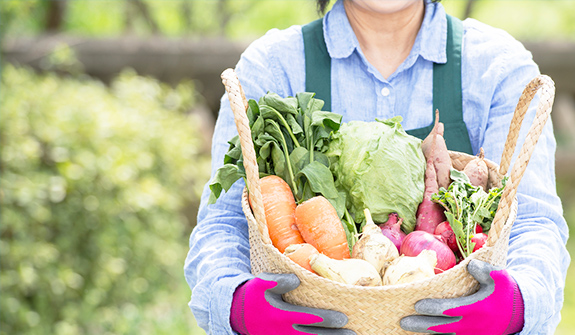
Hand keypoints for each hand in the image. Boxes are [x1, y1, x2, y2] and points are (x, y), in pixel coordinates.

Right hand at [230, 272, 354, 334]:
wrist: (236, 314)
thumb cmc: (253, 295)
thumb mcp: (260, 283)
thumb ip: (278, 280)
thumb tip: (296, 280)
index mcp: (280, 315)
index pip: (308, 319)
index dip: (327, 320)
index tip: (344, 319)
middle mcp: (282, 332)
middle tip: (353, 334)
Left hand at [400, 259, 523, 334]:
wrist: (522, 311)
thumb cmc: (506, 290)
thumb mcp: (499, 277)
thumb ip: (484, 271)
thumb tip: (470, 265)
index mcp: (477, 309)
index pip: (450, 310)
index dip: (433, 309)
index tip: (417, 305)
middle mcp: (473, 326)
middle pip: (442, 328)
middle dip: (421, 325)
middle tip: (403, 322)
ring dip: (427, 334)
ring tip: (408, 330)